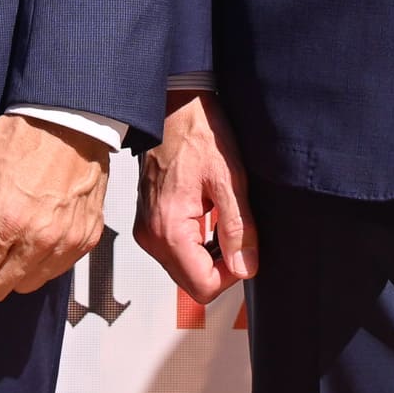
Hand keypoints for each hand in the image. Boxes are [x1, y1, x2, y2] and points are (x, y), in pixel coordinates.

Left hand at [0, 114, 112, 300]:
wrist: (69, 120)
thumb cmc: (15, 140)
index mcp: (7, 222)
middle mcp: (41, 240)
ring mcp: (67, 242)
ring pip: (26, 286)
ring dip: (7, 272)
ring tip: (2, 240)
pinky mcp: (86, 239)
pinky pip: (54, 272)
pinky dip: (36, 264)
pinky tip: (29, 235)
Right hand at [135, 91, 259, 303]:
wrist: (175, 106)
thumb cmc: (198, 133)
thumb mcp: (229, 180)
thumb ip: (238, 229)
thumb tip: (245, 267)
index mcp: (169, 229)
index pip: (202, 287)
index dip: (231, 275)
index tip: (244, 249)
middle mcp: (152, 235)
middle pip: (192, 282)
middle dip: (220, 265)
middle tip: (236, 231)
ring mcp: (148, 229)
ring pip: (184, 268)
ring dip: (208, 253)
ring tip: (221, 216)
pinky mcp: (150, 221)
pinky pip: (176, 250)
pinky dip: (197, 241)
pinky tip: (208, 214)